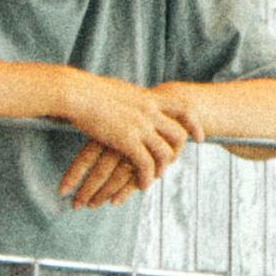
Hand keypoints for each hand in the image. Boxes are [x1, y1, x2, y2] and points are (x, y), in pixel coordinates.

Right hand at [58, 76, 197, 203]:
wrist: (77, 93)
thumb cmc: (87, 90)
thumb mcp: (117, 90)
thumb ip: (128, 98)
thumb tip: (127, 99)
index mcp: (147, 97)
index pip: (182, 108)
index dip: (193, 124)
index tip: (197, 137)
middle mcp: (149, 111)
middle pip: (178, 134)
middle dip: (179, 151)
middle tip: (174, 162)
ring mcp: (140, 126)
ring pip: (164, 153)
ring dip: (161, 169)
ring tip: (153, 178)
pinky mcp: (127, 141)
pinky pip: (145, 165)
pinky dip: (146, 178)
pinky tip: (141, 186)